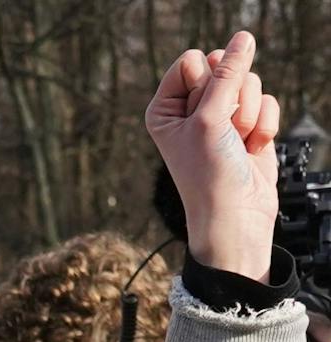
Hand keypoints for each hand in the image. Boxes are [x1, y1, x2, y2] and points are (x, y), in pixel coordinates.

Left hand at [145, 31, 280, 280]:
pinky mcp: (249, 126)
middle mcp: (190, 110)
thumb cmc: (209, 175)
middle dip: (232, 98)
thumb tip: (243, 36)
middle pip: (224, 68)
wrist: (235, 215)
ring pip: (250, 83)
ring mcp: (222, 117)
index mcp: (164, 108)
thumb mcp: (210, 119)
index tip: (201, 114)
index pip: (192, 61)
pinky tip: (253, 148)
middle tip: (223, 130)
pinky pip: (267, 102)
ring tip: (237, 142)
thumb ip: (227, 73)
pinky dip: (265, 125)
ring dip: (249, 114)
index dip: (205, 82)